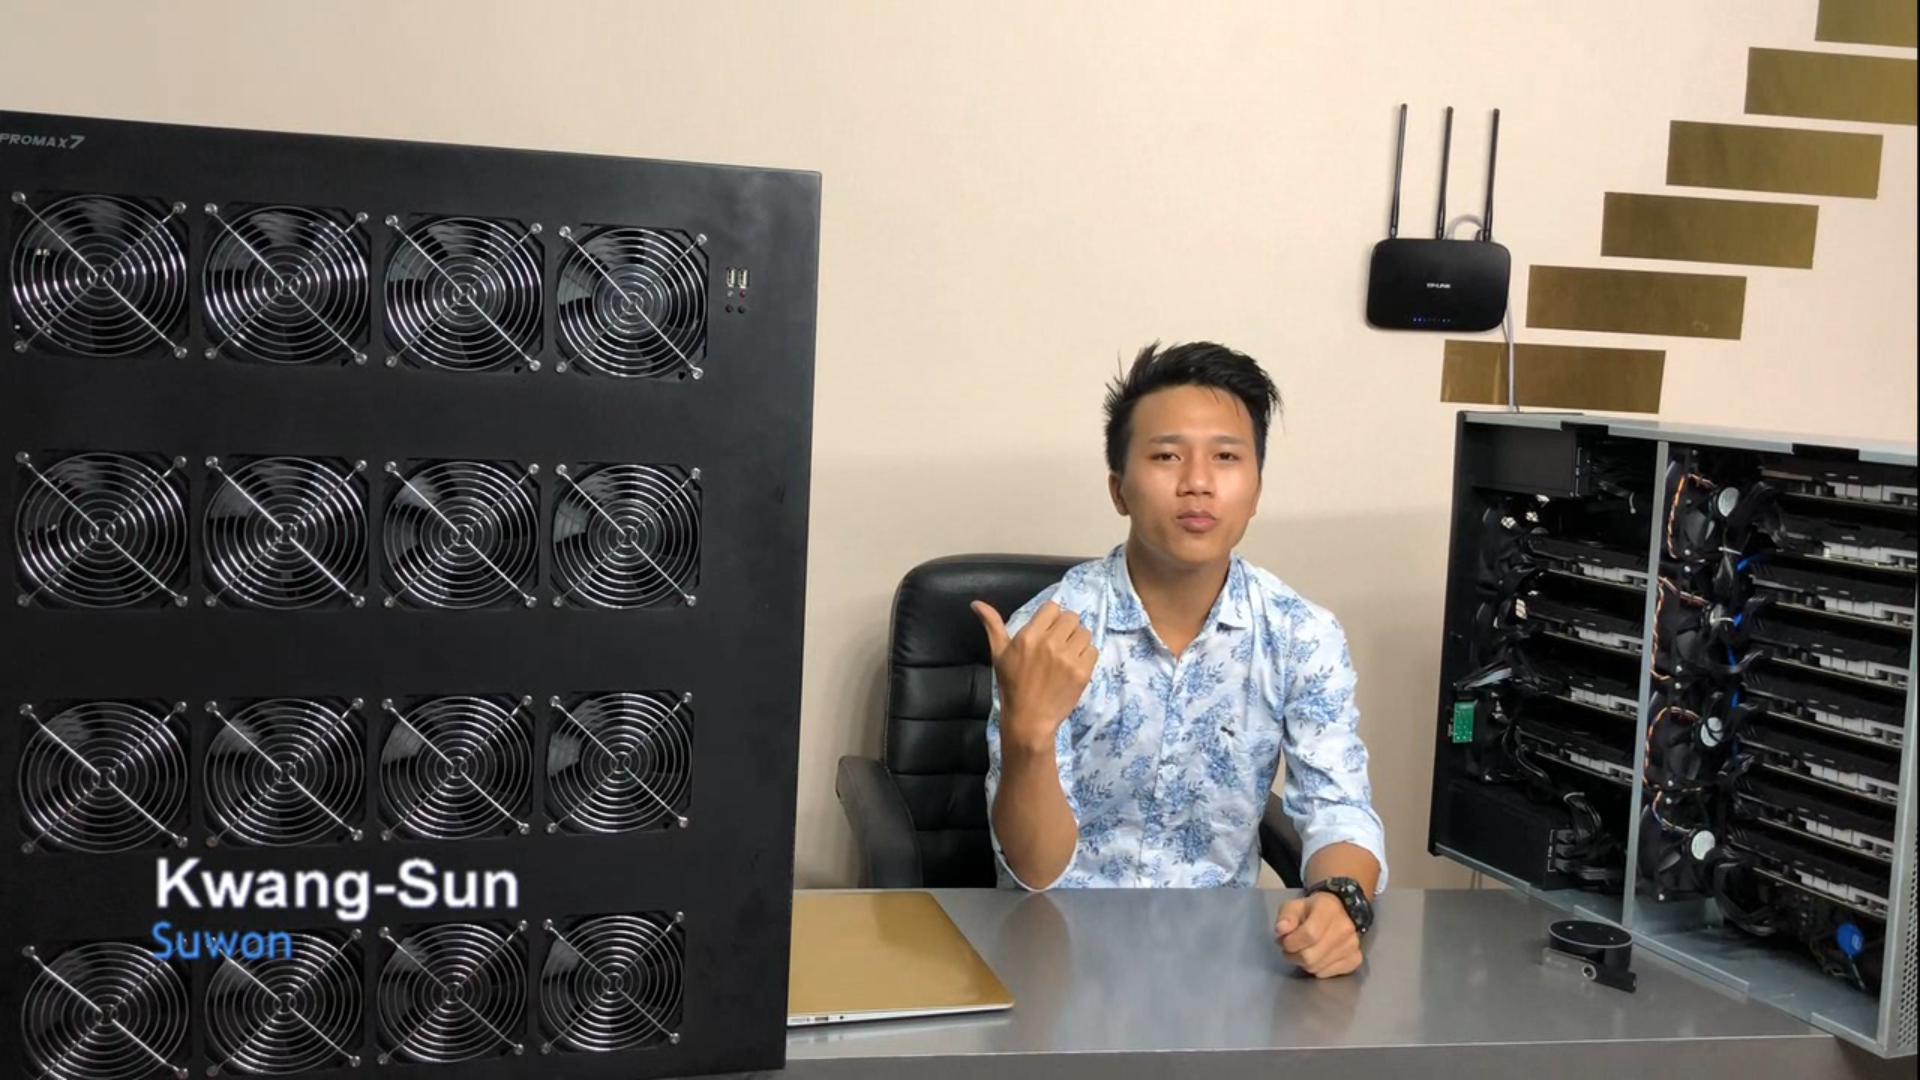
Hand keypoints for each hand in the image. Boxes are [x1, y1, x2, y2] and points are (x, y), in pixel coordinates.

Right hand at [972, 600, 1097, 752]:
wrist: (1029, 719)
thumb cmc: (1012, 685)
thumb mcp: (998, 654)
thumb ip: (992, 625)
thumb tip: (976, 603)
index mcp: (1029, 636)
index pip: (1052, 607)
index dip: (1051, 617)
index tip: (1047, 630)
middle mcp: (1050, 643)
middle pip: (1071, 617)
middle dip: (1066, 627)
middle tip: (1058, 642)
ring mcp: (1068, 658)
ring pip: (1084, 632)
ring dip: (1077, 640)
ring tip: (1067, 654)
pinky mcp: (1082, 672)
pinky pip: (1093, 650)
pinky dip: (1086, 656)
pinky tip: (1074, 666)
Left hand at [1275, 892, 1361, 977]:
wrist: (1340, 912)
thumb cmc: (1312, 910)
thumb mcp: (1294, 906)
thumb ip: (1286, 917)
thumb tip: (1281, 930)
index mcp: (1328, 909)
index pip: (1309, 934)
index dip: (1291, 942)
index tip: (1284, 941)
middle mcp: (1344, 927)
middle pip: (1311, 956)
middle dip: (1294, 956)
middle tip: (1290, 949)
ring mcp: (1352, 945)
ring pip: (1318, 967)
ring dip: (1304, 963)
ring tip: (1302, 951)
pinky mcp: (1355, 958)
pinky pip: (1330, 974)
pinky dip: (1318, 969)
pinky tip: (1317, 957)